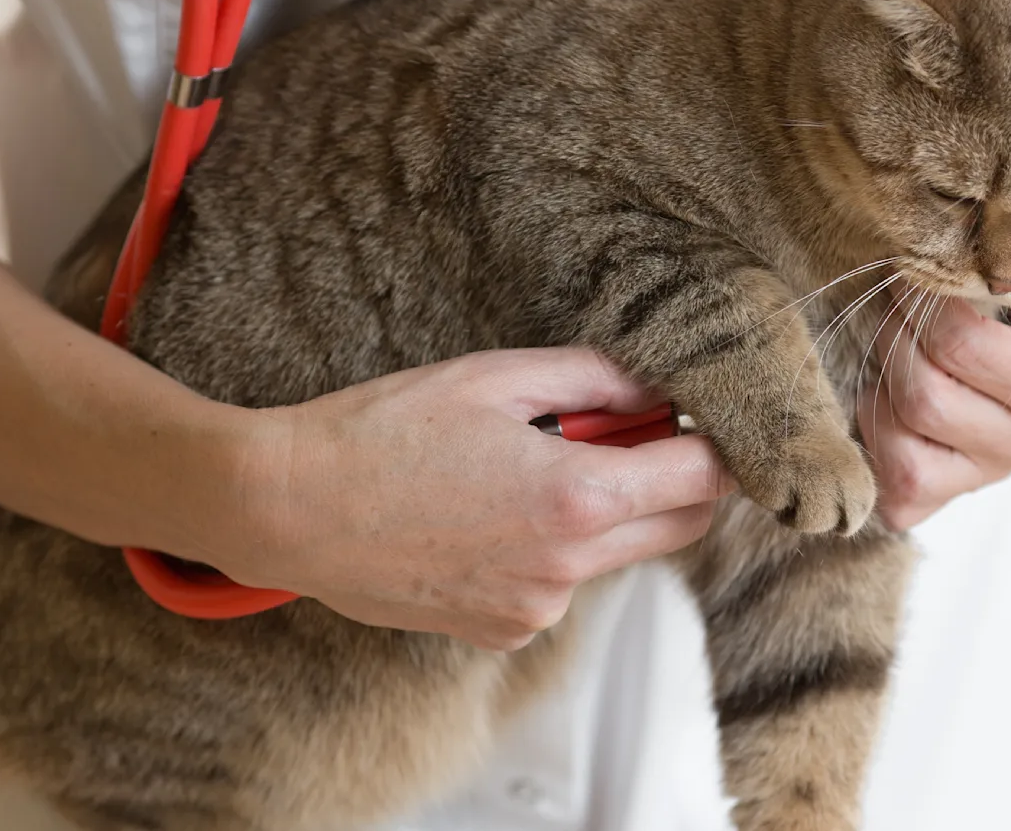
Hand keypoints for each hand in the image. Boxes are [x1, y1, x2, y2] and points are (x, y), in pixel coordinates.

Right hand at [210, 347, 731, 650]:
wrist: (287, 509)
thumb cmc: (379, 432)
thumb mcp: (494, 378)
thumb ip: (596, 380)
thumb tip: (661, 386)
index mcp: (577, 499)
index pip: (702, 479)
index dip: (722, 443)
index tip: (714, 418)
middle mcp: (567, 570)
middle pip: (680, 527)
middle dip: (676, 479)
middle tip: (635, 428)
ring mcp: (534, 610)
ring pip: (615, 556)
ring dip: (603, 512)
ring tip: (524, 465)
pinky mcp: (501, 632)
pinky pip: (558, 585)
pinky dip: (548, 549)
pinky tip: (484, 513)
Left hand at [859, 250, 1010, 530]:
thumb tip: (949, 231)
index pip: (957, 343)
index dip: (915, 295)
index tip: (915, 263)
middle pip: (922, 400)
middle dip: (892, 337)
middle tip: (894, 296)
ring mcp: (993, 468)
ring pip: (902, 456)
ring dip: (878, 393)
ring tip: (891, 344)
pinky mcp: (957, 486)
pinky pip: (900, 498)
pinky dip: (877, 451)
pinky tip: (884, 398)